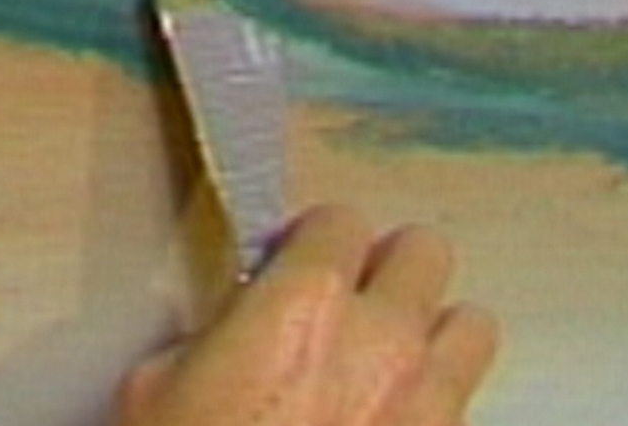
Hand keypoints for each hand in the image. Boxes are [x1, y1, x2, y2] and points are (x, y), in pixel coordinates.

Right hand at [117, 205, 499, 425]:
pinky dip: (439, 409)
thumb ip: (212, 339)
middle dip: (390, 271)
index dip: (316, 242)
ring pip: (471, 325)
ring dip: (436, 335)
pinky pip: (467, 406)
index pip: (341, 220)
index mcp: (306, 303)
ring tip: (394, 366)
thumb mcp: (155, 393)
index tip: (297, 265)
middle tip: (354, 305)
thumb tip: (234, 333)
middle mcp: (385, 337)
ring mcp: (431, 400)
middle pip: (426, 252)